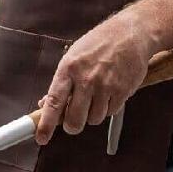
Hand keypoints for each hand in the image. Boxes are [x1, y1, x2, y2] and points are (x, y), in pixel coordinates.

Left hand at [35, 10, 154, 145]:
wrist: (131, 34)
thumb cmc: (98, 45)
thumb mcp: (73, 57)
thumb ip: (61, 83)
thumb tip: (44, 104)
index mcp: (68, 69)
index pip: (54, 102)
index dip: (46, 124)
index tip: (41, 138)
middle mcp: (86, 79)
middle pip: (74, 120)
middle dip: (72, 125)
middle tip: (73, 121)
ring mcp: (105, 86)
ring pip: (93, 119)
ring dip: (92, 115)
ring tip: (96, 97)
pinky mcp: (122, 91)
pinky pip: (110, 113)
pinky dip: (108, 108)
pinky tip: (109, 92)